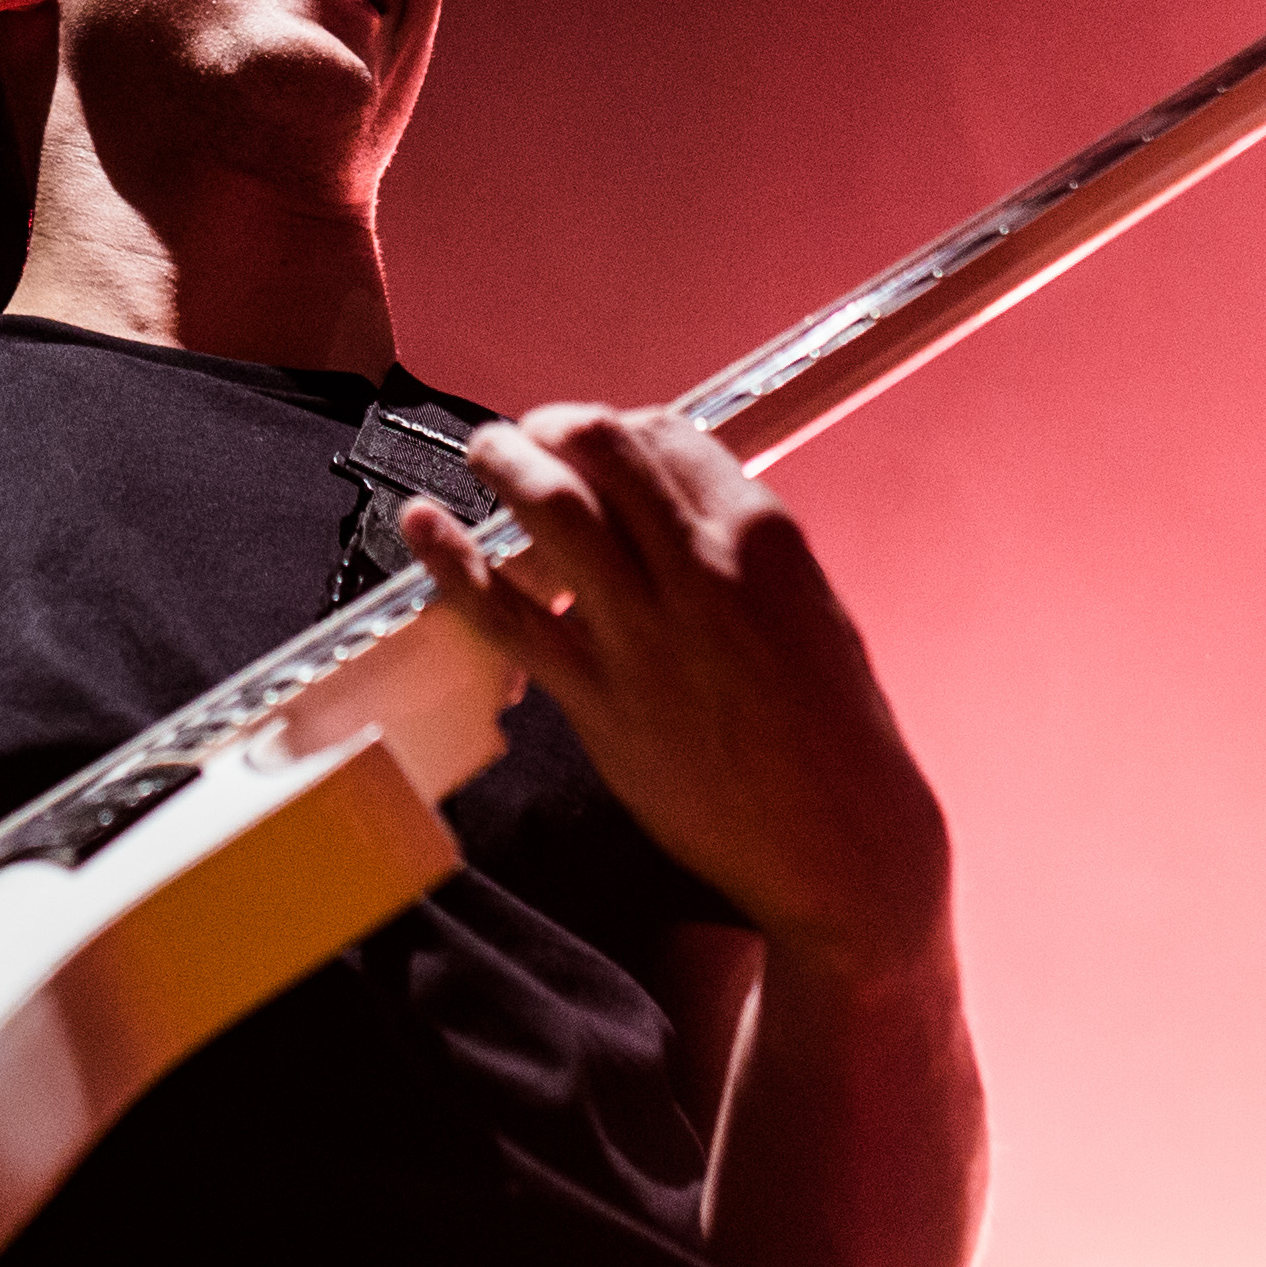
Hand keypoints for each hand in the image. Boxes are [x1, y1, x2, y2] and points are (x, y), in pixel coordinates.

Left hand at [402, 406, 948, 979]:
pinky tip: (424, 526)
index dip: (618, 427)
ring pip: (552, 507)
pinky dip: (453, 560)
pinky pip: (507, 614)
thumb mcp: (811, 609)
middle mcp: (702, 567)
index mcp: (763, 537)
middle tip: (529, 435)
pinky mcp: (600, 698)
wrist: (840, 839)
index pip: (667, 435)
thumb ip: (742, 556)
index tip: (593, 441)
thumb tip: (678, 515)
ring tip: (484, 454)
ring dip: (504, 463)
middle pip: (603, 449)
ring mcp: (645, 631)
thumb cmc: (835, 735)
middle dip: (553, 427)